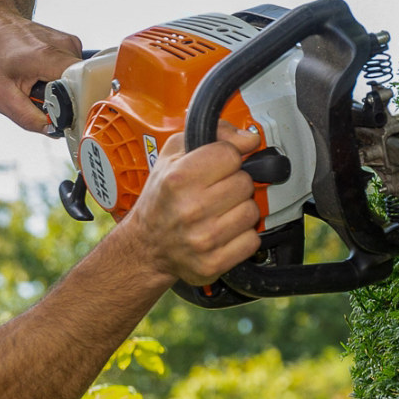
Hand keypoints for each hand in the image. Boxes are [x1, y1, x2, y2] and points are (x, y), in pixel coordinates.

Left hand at [0, 7, 81, 131]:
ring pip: (78, 80)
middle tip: (38, 98)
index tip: (60, 115)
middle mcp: (65, 46)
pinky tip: (39, 73)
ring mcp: (70, 43)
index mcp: (48, 57)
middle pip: (83, 86)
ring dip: (59, 90)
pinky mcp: (70, 44)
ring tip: (35, 83)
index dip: (76, 108)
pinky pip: (72, 72)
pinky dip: (57, 79)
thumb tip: (53, 131)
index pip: (84, 87)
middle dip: (64, 101)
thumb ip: (26, 118)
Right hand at [119, 125, 262, 287]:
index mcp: (178, 180)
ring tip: (220, 212)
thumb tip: (250, 139)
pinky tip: (223, 232)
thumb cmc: (162, 199)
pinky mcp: (213, 264)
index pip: (231, 155)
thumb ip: (214, 135)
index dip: (227, 158)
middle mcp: (190, 210)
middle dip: (234, 184)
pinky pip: (252, 240)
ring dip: (240, 210)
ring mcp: (203, 240)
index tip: (217, 167)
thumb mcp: (174, 155)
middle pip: (245, 183)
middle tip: (216, 192)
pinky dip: (242, 236)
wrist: (146, 247)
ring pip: (252, 212)